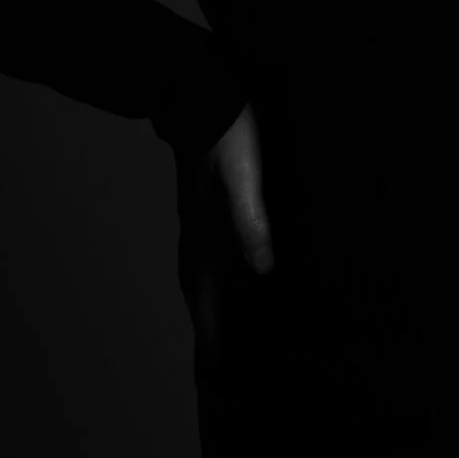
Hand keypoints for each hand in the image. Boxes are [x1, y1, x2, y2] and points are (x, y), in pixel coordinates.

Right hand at [180, 100, 273, 342]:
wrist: (201, 87)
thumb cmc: (227, 131)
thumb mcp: (242, 177)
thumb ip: (249, 221)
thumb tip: (261, 269)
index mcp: (203, 231)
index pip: (203, 295)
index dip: (211, 332)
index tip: (216, 370)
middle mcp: (196, 229)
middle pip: (199, 290)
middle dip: (209, 326)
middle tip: (220, 361)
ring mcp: (200, 214)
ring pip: (203, 269)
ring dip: (212, 300)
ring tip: (227, 325)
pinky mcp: (209, 198)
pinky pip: (212, 248)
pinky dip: (220, 270)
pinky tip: (236, 268)